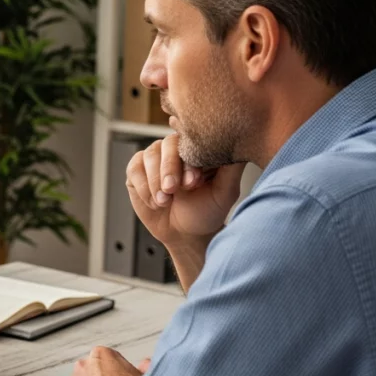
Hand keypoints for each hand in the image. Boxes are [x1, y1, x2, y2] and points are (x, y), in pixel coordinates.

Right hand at [126, 133, 245, 249]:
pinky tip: (154, 202)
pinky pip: (134, 170)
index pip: (191, 141)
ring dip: (155, 181)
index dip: (189, 161)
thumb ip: (231, 168)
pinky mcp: (137, 170)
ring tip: (164, 201)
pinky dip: (144, 188)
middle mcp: (176, 148)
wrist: (185, 234)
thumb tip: (240, 144)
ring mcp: (155, 158)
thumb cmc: (207, 211)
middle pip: (167, 145)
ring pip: (149, 156)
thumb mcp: (225, 192)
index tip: (193, 182)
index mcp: (198, 149)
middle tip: (172, 190)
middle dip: (169, 169)